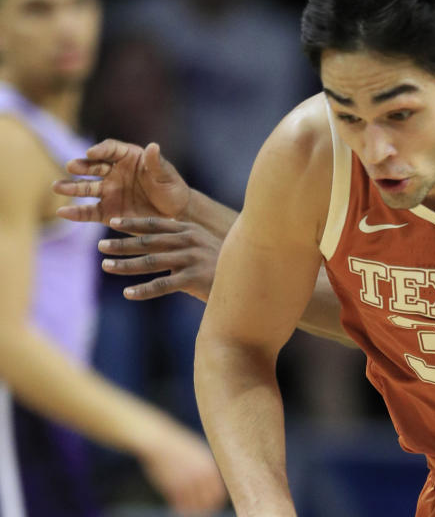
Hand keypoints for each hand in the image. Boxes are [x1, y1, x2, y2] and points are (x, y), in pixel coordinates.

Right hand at [54, 140, 189, 223]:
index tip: (91, 153)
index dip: (100, 150)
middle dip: (81, 167)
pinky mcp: (108, 212)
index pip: (110, 150)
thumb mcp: (167, 176)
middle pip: (93, 167)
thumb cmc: (173, 190)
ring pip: (86, 188)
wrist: (176, 216)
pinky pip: (89, 212)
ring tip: (57, 187)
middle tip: (70, 167)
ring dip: (71, 187)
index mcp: (128, 158)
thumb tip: (153, 146)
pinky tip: (62, 212)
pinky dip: (76, 213)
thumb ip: (157, 163)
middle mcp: (114, 173)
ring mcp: (109, 192)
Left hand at [99, 217, 220, 301]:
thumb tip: (161, 249)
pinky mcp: (195, 279)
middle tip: (101, 246)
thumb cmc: (226, 267)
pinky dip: (144, 290)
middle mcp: (189, 241)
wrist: (252, 280)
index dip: (133, 223)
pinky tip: (128, 293)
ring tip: (106, 266)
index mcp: (190, 230)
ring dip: (126, 264)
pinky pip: (163, 285)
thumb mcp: (205, 249)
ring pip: (151, 261)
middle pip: (148, 241)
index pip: (155, 224)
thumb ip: (184, 246)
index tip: (113, 223)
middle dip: (122, 243)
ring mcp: (192, 259)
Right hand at [139, 424, 226, 516]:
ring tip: (186, 516)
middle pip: (209, 503)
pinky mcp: (173, 487)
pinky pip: (180, 506)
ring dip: (191, 514)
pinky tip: (174, 512)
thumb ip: (205, 468)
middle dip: (204, 511)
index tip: (210, 507)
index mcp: (210, 468)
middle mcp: (202, 476)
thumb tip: (211, 483)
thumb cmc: (175, 445)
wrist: (157, 441)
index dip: (215, 503)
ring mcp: (188, 482)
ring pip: (194, 507)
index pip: (219, 494)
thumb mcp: (197, 453)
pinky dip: (179, 512)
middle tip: (199, 515)